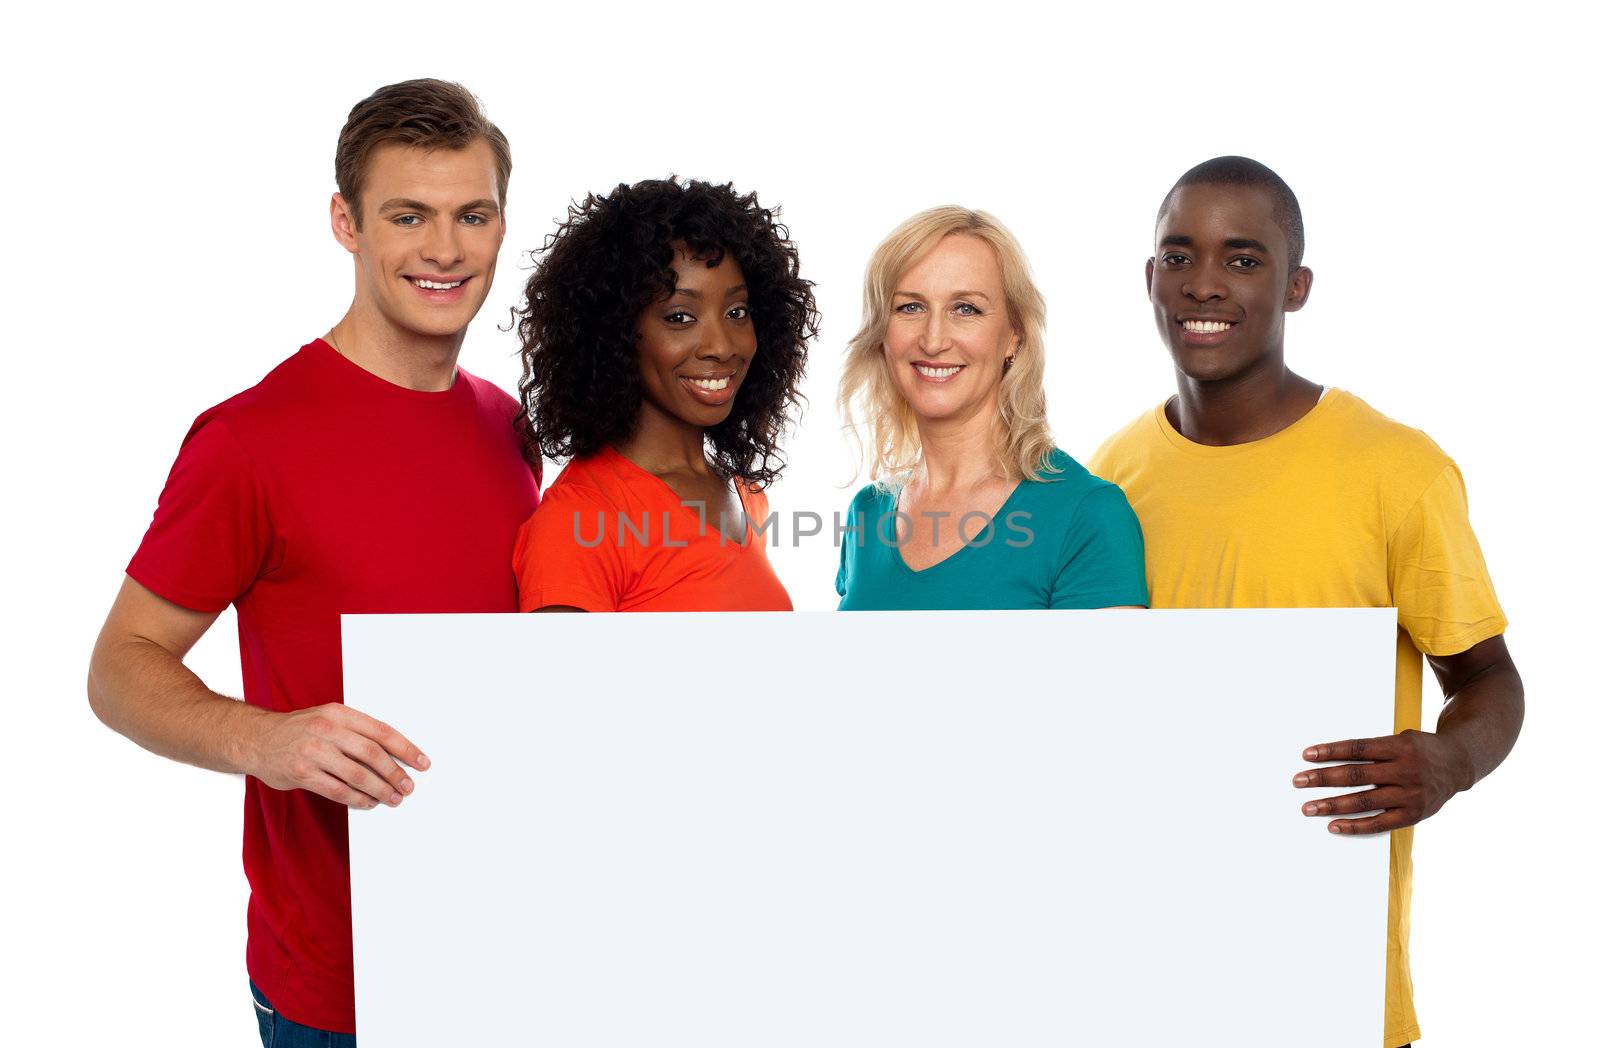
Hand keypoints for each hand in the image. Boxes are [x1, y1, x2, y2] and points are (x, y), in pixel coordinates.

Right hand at [243, 704, 428, 808]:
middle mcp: (327, 729)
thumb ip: (356, 732)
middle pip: (372, 754)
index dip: (406, 748)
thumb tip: (394, 755)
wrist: (256, 738)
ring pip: (357, 775)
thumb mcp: (327, 718)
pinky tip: (368, 803)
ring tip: (393, 798)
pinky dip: (357, 799)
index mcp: (339, 713)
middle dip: (395, 773)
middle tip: (408, 786)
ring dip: (380, 790)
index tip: (422, 762)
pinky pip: (337, 790)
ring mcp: (313, 752)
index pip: (381, 731)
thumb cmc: (299, 729)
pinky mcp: (301, 773)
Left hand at [1293, 730, 1472, 834]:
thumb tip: (1330, 760)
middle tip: (1298, 781)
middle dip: (1323, 778)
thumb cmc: (1419, 749)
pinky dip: (1355, 826)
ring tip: (1308, 807)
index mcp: (1399, 746)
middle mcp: (1405, 770)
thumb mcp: (1400, 739)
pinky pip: (1380, 824)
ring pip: (1364, 801)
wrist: (1459, 763)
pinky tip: (1333, 825)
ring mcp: (1410, 794)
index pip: (1357, 749)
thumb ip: (1372, 750)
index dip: (1330, 751)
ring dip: (1332, 805)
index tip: (1306, 755)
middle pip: (1356, 775)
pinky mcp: (1414, 814)